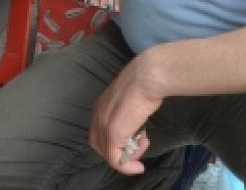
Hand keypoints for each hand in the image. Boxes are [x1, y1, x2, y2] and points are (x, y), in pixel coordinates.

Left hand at [89, 53, 166, 174]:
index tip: (135, 139)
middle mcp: (97, 116)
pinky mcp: (113, 134)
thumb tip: (135, 115)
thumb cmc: (145, 82)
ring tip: (143, 146)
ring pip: (108, 154)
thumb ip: (128, 110)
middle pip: (100, 145)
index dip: (115, 140)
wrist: (147, 77)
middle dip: (119, 151)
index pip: (100, 132)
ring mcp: (103, 125)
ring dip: (127, 157)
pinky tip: (139, 167)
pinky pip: (115, 160)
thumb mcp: (132, 98)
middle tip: (138, 146)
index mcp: (101, 106)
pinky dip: (126, 167)